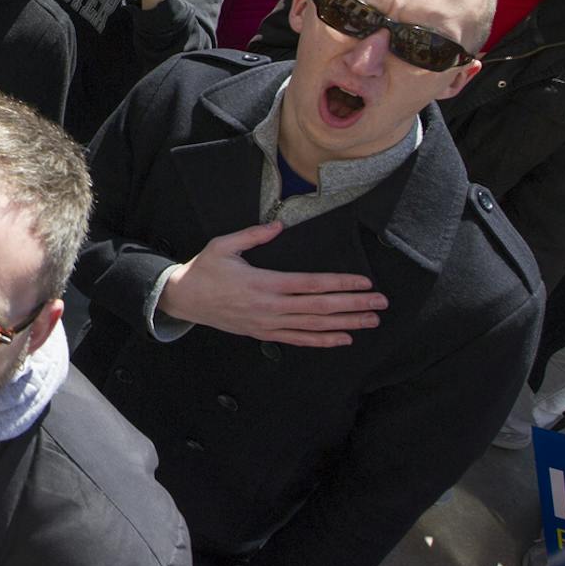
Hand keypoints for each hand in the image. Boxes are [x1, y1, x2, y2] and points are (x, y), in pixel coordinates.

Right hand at [159, 220, 385, 345]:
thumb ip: (253, 235)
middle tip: (380, 303)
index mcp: (264, 282)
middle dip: (353, 305)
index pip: (312, 284)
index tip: (364, 282)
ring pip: (314, 326)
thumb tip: (278, 224)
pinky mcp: (264, 333)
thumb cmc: (204, 270)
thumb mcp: (224, 245)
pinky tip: (343, 338)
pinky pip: (298, 339)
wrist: (183, 299)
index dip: (340, 283)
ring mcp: (268, 323)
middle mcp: (271, 306)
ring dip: (345, 324)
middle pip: (321, 308)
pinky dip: (322, 341)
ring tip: (370, 321)